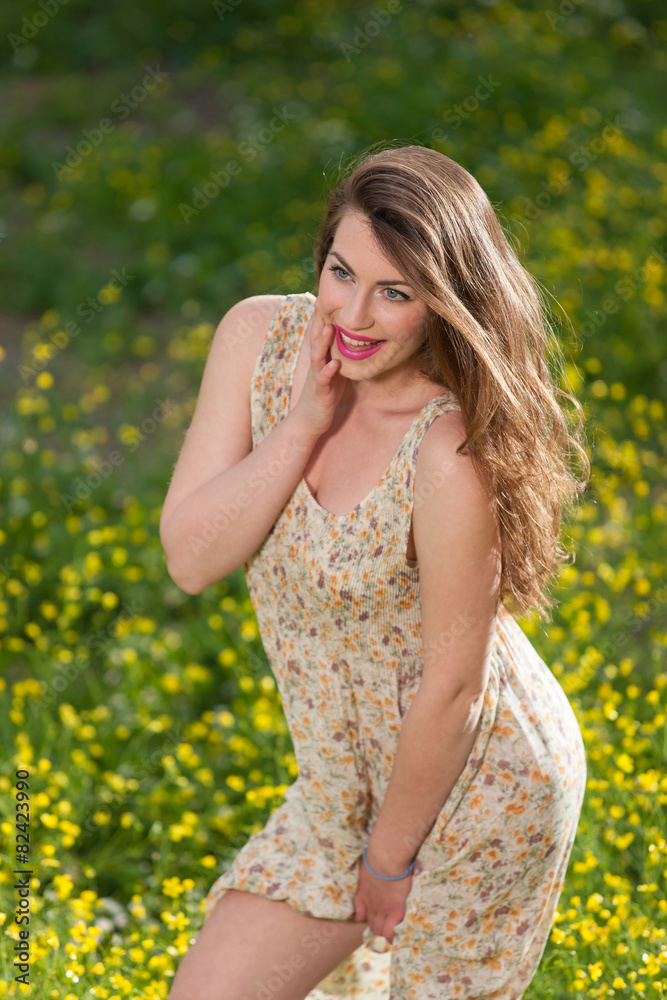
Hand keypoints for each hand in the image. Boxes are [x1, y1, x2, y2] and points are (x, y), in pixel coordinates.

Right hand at [291, 298, 346, 436]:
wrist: (308, 421)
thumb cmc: (323, 394)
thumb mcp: (334, 370)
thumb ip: (340, 353)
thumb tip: (355, 337)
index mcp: (321, 358)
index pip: (320, 332)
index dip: (322, 314)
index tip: (328, 292)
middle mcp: (317, 365)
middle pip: (316, 338)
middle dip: (319, 320)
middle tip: (324, 299)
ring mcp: (316, 378)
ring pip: (317, 357)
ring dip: (322, 342)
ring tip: (329, 327)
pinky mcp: (320, 393)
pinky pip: (323, 381)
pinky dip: (328, 372)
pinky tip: (335, 365)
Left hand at [353, 847, 412, 944]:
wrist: (385, 858)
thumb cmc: (378, 855)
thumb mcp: (369, 863)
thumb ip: (370, 870)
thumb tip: (374, 862)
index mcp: (363, 894)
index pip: (360, 914)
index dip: (366, 918)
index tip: (371, 919)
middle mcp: (371, 904)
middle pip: (371, 924)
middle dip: (376, 929)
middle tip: (383, 931)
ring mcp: (382, 909)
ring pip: (379, 930)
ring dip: (383, 934)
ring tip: (390, 937)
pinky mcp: (395, 910)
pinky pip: (390, 931)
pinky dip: (391, 935)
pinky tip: (395, 936)